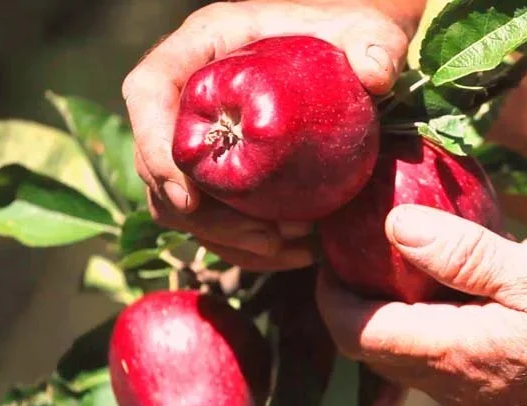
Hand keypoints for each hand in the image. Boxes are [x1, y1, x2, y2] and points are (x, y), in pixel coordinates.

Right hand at [122, 0, 419, 270]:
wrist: (358, 56)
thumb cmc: (354, 34)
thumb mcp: (367, 30)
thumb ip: (373, 42)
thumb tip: (376, 74)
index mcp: (206, 47)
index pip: (150, 91)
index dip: (154, 147)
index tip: (190, 200)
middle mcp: (192, 93)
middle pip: (160, 162)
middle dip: (202, 216)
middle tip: (266, 240)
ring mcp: (207, 135)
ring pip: (183, 202)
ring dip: (227, 239)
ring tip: (288, 249)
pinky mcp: (226, 171)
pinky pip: (217, 219)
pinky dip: (248, 246)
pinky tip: (296, 253)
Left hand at [316, 205, 526, 405]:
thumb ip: (463, 255)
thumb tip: (395, 227)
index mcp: (452, 354)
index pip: (356, 332)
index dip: (329, 294)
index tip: (329, 254)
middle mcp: (454, 389)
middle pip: (376, 350)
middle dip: (357, 304)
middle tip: (365, 252)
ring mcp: (479, 404)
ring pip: (412, 360)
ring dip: (400, 317)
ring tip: (420, 264)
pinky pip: (448, 367)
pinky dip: (440, 330)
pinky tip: (476, 296)